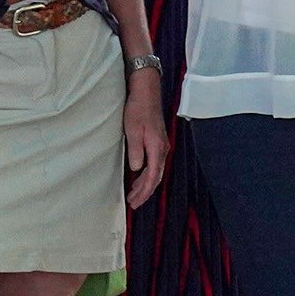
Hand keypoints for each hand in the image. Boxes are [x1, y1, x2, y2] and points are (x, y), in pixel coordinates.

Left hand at [123, 67, 168, 207]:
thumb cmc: (138, 109)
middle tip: (133, 203)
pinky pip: (155, 164)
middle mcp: (162, 149)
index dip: (144, 191)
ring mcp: (161, 145)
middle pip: (156, 177)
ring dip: (146, 184)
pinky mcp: (158, 142)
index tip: (135, 202)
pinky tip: (140, 177)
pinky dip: (147, 174)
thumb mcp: (132, 130)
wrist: (147, 92)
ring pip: (156, 171)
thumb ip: (135, 151)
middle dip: (145, 192)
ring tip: (135, 194)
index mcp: (157, 148)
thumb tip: (136, 169)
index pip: (153, 176)